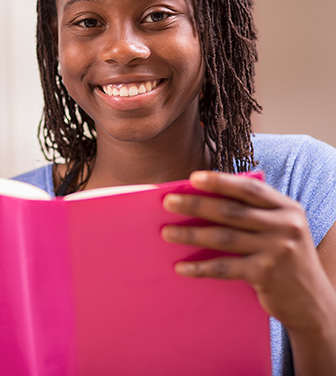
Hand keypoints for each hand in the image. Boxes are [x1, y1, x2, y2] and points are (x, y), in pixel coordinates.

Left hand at [161, 170, 335, 333]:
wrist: (313, 302)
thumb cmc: (286, 259)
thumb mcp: (281, 229)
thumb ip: (255, 213)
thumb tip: (204, 199)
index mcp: (287, 208)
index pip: (249, 189)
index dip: (220, 181)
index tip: (193, 177)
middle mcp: (285, 226)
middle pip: (231, 211)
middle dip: (196, 205)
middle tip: (168, 203)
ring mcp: (277, 250)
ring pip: (223, 238)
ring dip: (190, 235)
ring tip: (166, 232)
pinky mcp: (266, 274)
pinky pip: (224, 267)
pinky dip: (200, 267)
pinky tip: (181, 266)